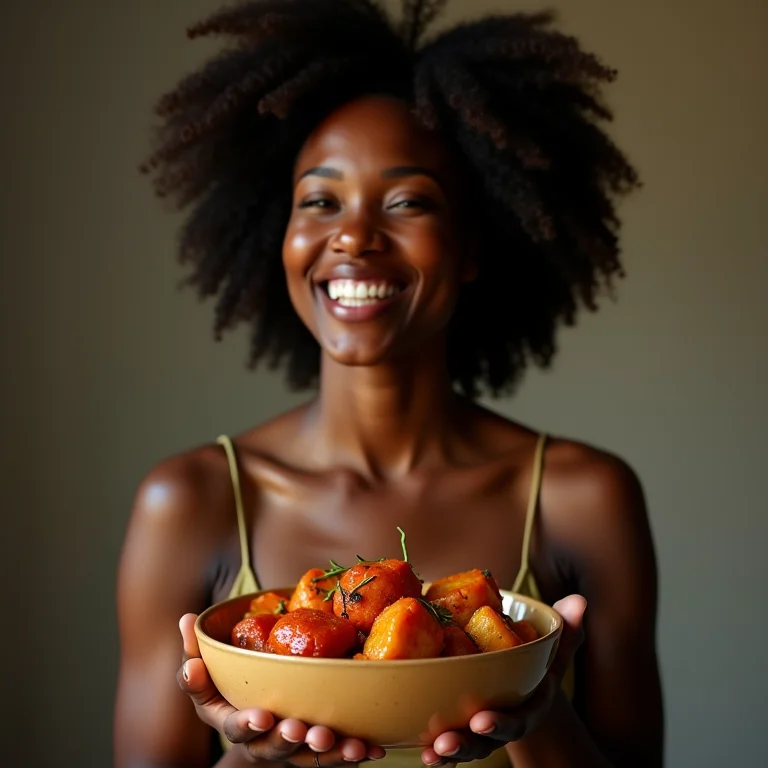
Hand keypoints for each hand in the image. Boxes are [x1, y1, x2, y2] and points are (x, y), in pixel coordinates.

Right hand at [177, 614, 385, 765]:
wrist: (256, 722)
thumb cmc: (228, 690)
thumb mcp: (207, 672)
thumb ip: (195, 649)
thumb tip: (187, 619)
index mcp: (230, 720)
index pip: (232, 725)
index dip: (246, 723)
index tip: (260, 715)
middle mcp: (260, 741)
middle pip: (272, 747)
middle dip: (286, 739)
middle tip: (298, 729)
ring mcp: (290, 750)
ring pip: (307, 757)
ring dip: (325, 751)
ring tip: (339, 740)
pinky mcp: (317, 751)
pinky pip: (337, 755)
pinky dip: (354, 752)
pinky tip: (372, 747)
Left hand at [421, 595, 586, 765]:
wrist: (529, 689)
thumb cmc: (541, 666)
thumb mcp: (557, 650)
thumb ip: (567, 630)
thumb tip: (579, 600)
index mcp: (527, 709)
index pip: (516, 722)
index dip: (500, 724)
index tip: (481, 720)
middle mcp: (503, 725)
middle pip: (485, 742)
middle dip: (466, 743)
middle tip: (447, 741)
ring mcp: (480, 731)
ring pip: (465, 747)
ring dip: (447, 751)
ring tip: (430, 752)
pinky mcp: (461, 728)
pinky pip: (448, 744)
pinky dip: (436, 751)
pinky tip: (422, 751)